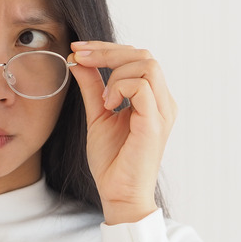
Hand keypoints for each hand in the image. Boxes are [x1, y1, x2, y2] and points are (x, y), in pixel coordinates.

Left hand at [69, 41, 177, 223]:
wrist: (117, 193)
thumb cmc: (112, 160)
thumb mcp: (97, 114)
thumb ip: (92, 86)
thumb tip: (78, 60)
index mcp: (152, 97)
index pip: (137, 56)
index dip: (106, 48)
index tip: (77, 50)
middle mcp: (162, 101)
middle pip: (143, 54)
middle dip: (107, 51)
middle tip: (79, 57)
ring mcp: (162, 111)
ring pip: (146, 64)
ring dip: (115, 72)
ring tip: (102, 98)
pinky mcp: (155, 124)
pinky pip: (142, 87)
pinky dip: (120, 88)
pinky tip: (108, 105)